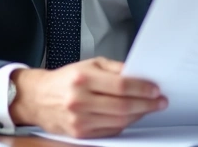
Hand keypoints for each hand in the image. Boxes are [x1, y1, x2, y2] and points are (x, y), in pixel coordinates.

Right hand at [9, 57, 167, 137]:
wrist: (38, 98)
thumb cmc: (65, 79)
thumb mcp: (89, 64)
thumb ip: (115, 68)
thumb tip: (139, 74)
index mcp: (83, 78)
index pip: (121, 85)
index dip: (142, 88)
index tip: (155, 89)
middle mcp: (80, 100)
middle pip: (122, 105)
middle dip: (146, 104)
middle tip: (159, 101)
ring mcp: (79, 120)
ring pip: (119, 120)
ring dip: (139, 115)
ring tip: (149, 108)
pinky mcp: (80, 134)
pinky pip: (110, 130)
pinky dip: (125, 123)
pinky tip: (132, 116)